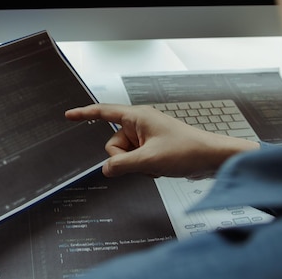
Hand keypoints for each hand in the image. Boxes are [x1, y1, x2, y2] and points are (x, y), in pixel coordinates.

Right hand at [65, 103, 258, 178]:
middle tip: (144, 161)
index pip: (104, 112)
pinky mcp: (153, 147)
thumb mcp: (149, 160)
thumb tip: (106, 168)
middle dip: (124, 157)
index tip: (69, 115)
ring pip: (125, 154)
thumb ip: (122, 164)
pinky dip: (144, 166)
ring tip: (156, 164)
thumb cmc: (187, 150)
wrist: (212, 158)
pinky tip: (160, 167)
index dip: (84, 114)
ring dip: (136, 164)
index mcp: (137, 117)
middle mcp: (140, 124)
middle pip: (114, 143)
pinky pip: (136, 159)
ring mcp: (146, 136)